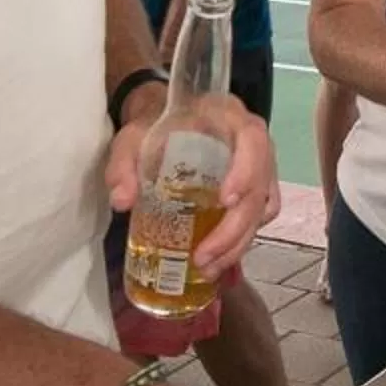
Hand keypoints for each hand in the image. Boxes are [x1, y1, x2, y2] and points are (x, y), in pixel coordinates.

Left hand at [106, 90, 280, 280]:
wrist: (166, 121)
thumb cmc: (153, 126)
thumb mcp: (131, 138)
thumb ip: (123, 165)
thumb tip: (122, 201)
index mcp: (228, 117)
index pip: (252, 140)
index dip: (245, 172)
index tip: (224, 202)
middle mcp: (252, 142)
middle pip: (259, 188)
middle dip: (233, 230)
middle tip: (203, 257)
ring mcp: (259, 165)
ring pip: (263, 208)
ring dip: (239, 243)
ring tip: (208, 268)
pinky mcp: (257, 186)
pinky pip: (262, 215)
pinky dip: (244, 239)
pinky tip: (221, 258)